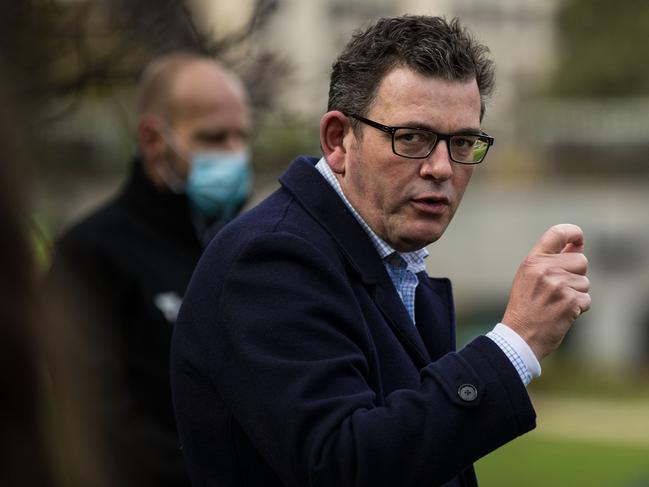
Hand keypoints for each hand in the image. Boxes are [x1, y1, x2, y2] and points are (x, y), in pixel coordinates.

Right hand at [502, 224, 590, 360]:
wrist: (519, 336)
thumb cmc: (525, 308)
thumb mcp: (528, 278)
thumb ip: (550, 260)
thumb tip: (577, 246)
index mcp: (532, 261)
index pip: (557, 233)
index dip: (572, 232)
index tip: (578, 239)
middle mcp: (545, 269)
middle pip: (580, 260)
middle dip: (575, 275)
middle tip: (557, 290)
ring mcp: (558, 285)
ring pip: (585, 282)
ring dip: (576, 294)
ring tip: (555, 304)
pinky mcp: (571, 301)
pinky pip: (586, 299)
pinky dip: (578, 308)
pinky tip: (561, 314)